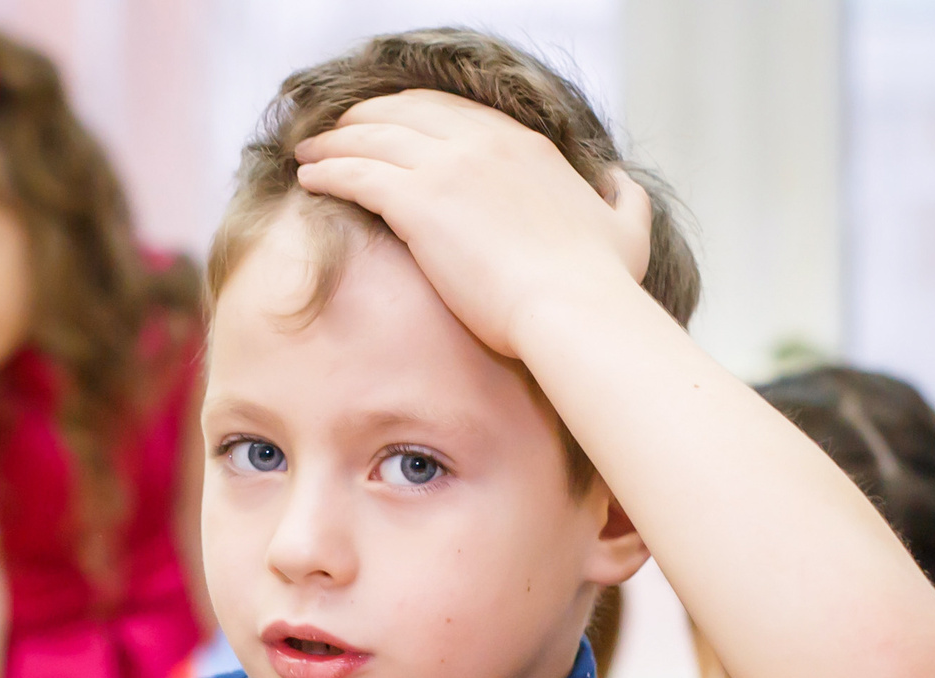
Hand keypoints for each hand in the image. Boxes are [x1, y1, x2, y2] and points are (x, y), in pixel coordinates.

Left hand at [292, 89, 651, 360]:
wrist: (573, 307)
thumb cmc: (600, 282)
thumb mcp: (626, 226)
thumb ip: (621, 196)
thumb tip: (618, 182)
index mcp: (525, 145)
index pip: (453, 112)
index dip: (411, 114)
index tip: (387, 125)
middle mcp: (484, 144)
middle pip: (405, 112)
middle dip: (364, 118)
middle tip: (335, 133)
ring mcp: (450, 168)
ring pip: (374, 137)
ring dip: (334, 142)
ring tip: (308, 153)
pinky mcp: (420, 202)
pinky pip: (358, 173)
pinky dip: (328, 170)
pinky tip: (309, 178)